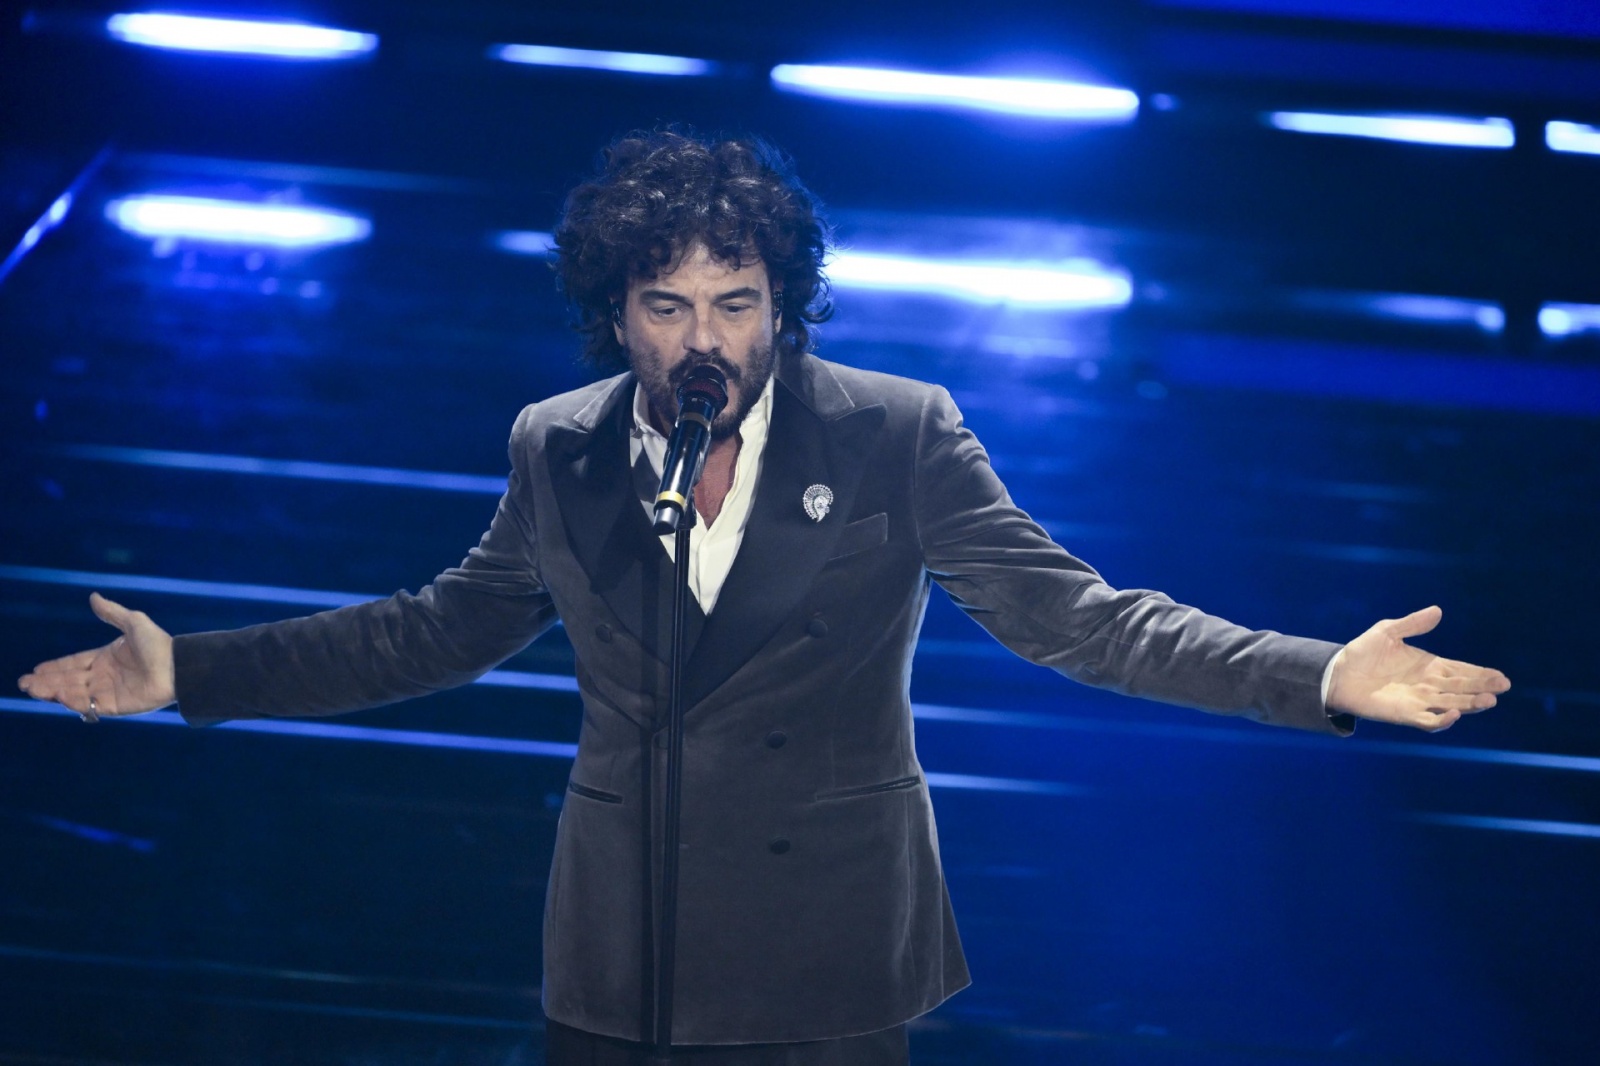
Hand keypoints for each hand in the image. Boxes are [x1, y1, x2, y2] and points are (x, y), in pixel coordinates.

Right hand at [17, 593, 175, 718]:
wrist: (178, 666)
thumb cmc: (159, 644)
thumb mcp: (133, 623)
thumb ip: (112, 612)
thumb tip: (93, 596)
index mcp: (106, 658)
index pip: (74, 663)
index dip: (55, 667)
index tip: (35, 670)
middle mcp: (104, 676)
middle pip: (68, 680)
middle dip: (46, 681)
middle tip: (25, 684)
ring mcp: (109, 692)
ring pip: (74, 693)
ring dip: (53, 691)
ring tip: (33, 689)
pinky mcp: (116, 706)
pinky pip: (90, 705)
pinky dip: (74, 701)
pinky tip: (58, 695)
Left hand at [1327, 606, 1508, 731]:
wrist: (1338, 673)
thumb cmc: (1363, 652)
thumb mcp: (1387, 631)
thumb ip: (1412, 624)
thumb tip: (1437, 611)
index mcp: (1430, 665)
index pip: (1462, 670)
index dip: (1481, 673)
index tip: (1501, 676)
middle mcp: (1429, 685)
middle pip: (1462, 688)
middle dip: (1483, 687)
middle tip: (1502, 686)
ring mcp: (1419, 701)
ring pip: (1452, 704)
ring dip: (1470, 704)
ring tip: (1488, 700)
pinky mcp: (1405, 714)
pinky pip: (1429, 720)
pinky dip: (1442, 719)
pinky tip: (1454, 713)